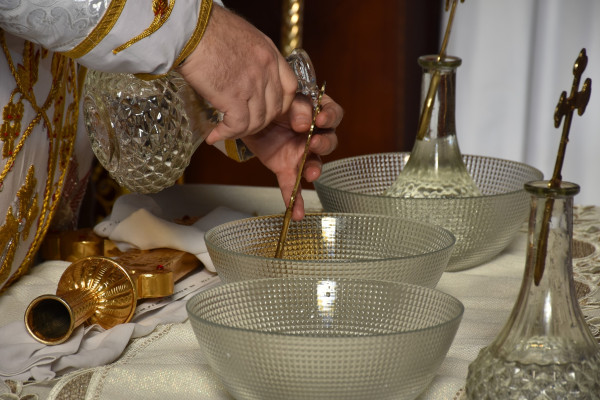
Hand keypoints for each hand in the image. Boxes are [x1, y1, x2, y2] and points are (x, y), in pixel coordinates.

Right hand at [176, 5, 297, 143]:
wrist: (190, 29)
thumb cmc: (207, 28)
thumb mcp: (243, 36)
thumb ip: (252, 56)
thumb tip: (245, 72)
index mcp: (270, 54)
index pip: (289, 88)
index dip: (281, 104)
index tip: (267, 110)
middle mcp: (266, 70)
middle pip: (274, 109)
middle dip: (259, 122)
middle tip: (242, 124)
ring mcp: (252, 84)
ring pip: (257, 121)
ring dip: (241, 131)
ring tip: (226, 131)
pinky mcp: (234, 96)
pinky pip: (238, 125)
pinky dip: (226, 133)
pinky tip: (215, 134)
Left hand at [241, 93, 342, 219]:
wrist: (244, 116)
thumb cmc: (269, 103)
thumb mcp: (282, 98)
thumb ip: (297, 107)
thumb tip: (304, 124)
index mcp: (316, 112)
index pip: (334, 114)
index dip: (331, 117)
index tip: (321, 118)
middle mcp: (313, 134)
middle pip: (329, 141)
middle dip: (324, 144)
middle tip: (314, 143)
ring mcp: (301, 154)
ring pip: (315, 164)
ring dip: (315, 169)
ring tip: (311, 173)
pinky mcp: (286, 168)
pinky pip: (293, 185)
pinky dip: (294, 199)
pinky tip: (296, 213)